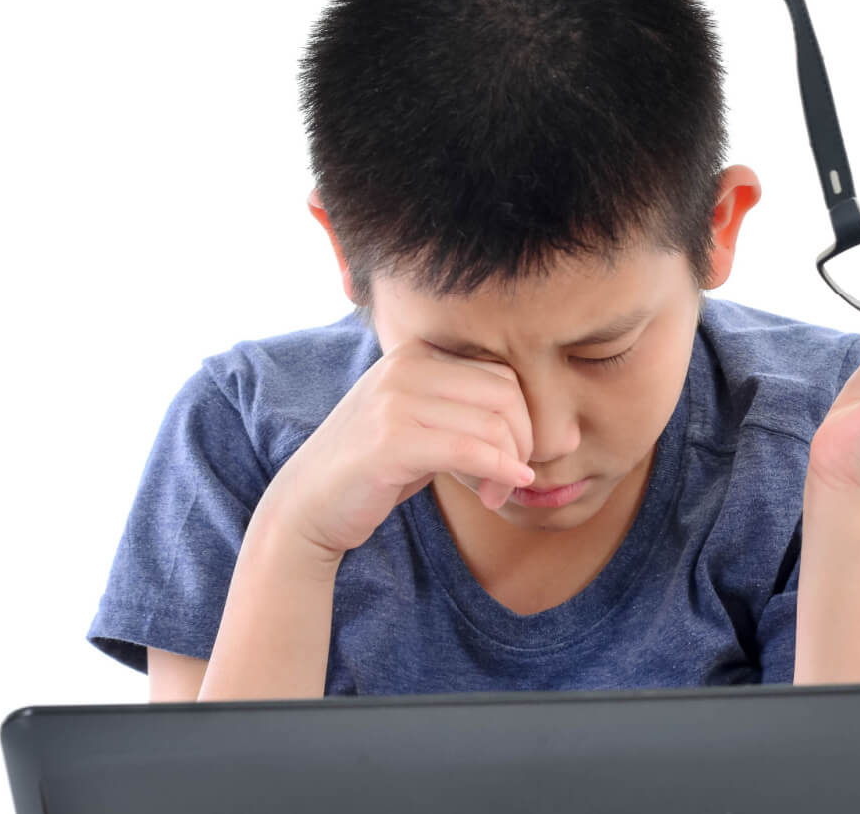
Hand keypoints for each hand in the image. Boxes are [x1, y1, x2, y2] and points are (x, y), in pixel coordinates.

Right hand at [266, 338, 537, 558]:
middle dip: (522, 440)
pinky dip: (498, 471)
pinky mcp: (390, 441)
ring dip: (507, 466)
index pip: (501, 372)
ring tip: (495, 493)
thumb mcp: (421, 426)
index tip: (513, 459)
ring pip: (492, 422)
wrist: (307, 505)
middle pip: (505, 392)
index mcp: (413, 354)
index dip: (522, 419)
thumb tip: (552, 431)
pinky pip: (469, 449)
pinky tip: (502, 490)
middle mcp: (403, 367)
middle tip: (511, 478)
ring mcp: (394, 400)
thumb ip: (468, 414)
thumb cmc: (373, 470)